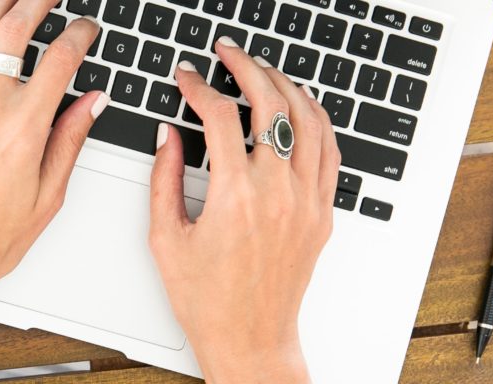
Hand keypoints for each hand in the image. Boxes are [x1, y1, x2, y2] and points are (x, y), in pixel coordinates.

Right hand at [148, 38, 340, 382]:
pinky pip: (329, 151)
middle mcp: (278, 193)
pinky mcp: (322, 213)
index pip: (221, 116)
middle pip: (271, 104)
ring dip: (285, 85)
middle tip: (228, 53)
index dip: (199, 87)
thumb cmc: (207, 299)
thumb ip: (164, 178)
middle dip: (246, 67)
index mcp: (236, 196)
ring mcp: (307, 201)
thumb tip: (168, 134)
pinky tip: (300, 106)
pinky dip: (316, 119)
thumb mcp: (166, 237)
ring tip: (263, 70)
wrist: (249, 337)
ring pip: (308, 120)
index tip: (186, 77)